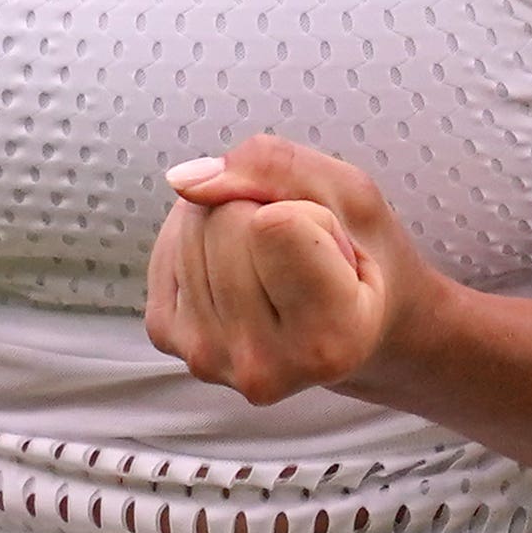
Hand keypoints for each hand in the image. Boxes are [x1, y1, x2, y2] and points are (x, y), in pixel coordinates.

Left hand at [146, 135, 440, 404]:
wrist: (348, 326)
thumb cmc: (364, 258)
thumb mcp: (351, 196)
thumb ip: (278, 167)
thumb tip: (184, 180)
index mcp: (328, 340)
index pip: (272, 224)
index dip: (309, 212)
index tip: (334, 249)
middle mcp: (262, 365)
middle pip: (223, 219)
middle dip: (263, 211)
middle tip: (303, 254)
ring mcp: (207, 356)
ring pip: (191, 225)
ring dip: (232, 222)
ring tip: (275, 264)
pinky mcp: (169, 337)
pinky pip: (166, 244)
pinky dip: (201, 238)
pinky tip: (240, 269)